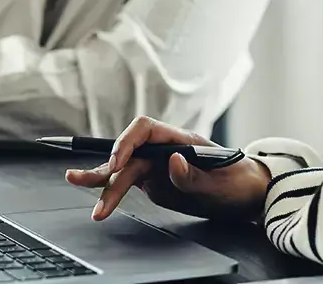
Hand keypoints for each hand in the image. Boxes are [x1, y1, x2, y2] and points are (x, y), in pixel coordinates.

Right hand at [65, 116, 270, 222]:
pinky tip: (94, 190)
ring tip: (75, 180)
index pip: (145, 129)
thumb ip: (194, 176)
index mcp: (181, 140)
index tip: (119, 163)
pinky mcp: (154, 181)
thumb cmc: (238, 182)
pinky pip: (128, 181)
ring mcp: (158, 165)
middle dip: (108, 170)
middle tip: (86, 186)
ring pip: (123, 168)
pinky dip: (110, 187)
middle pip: (129, 153)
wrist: (247, 193)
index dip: (127, 143)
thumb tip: (172, 163)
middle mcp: (165, 149)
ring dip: (101, 178)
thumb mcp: (221, 184)